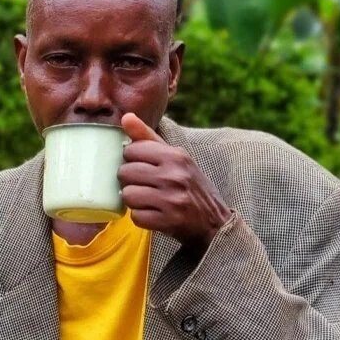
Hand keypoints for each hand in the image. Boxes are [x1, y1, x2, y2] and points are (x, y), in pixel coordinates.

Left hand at [118, 113, 233, 253]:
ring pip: (127, 195)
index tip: (141, 166)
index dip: (130, 159)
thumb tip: (125, 117)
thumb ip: (148, 137)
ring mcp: (172, 200)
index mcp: (176, 155)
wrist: (214, 221)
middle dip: (129, 181)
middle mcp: (175, 175)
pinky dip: (141, 217)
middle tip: (144, 185)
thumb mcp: (175, 157)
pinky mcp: (169, 221)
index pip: (131, 150)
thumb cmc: (189, 184)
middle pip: (125, 173)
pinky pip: (136, 216)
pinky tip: (154, 213)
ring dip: (134, 200)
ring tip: (148, 199)